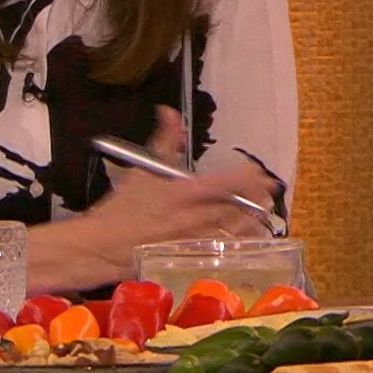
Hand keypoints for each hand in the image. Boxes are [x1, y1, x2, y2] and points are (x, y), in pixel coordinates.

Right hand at [109, 108, 270, 238]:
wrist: (102, 246)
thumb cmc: (120, 208)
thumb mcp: (142, 170)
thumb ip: (164, 141)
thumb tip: (170, 113)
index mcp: (183, 193)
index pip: (227, 183)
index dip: (249, 178)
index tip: (260, 173)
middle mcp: (194, 218)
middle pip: (239, 208)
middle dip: (259, 199)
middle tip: (270, 192)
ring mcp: (195, 241)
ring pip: (237, 232)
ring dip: (254, 221)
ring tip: (263, 213)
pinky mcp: (192, 260)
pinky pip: (225, 252)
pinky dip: (240, 243)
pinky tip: (247, 238)